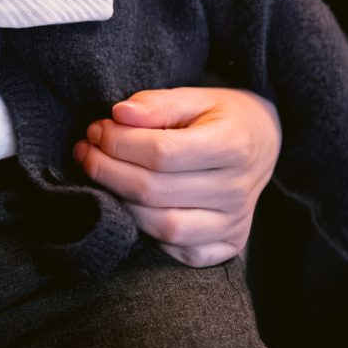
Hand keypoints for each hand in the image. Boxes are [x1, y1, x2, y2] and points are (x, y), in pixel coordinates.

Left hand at [73, 87, 281, 267]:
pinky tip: (133, 205)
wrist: (261, 143)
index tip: (96, 129)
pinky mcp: (229, 246)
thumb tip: (119, 114)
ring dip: (120, 203)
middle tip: (86, 151)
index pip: (161, 152)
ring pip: (163, 227)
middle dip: (107, 170)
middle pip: (154, 191)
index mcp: (233, 146)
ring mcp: (235, 223)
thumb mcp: (196, 97)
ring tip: (102, 176)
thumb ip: (158, 104)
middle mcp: (237, 190)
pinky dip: (149, 232)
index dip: (118, 143)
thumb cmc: (221, 117)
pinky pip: (179, 251)